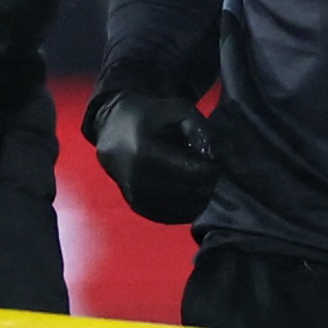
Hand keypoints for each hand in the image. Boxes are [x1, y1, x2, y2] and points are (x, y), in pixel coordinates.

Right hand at [89, 81, 220, 224]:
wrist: (111, 130)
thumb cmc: (147, 116)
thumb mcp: (176, 109)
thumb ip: (199, 128)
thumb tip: (216, 156)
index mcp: (145, 153)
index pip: (194, 172)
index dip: (212, 167)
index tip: (213, 157)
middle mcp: (138, 180)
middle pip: (191, 193)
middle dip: (209, 182)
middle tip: (210, 168)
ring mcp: (136, 197)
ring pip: (184, 211)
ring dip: (201, 197)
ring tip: (199, 179)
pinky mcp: (137, 207)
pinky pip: (171, 218)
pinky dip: (187, 209)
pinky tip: (190, 193)